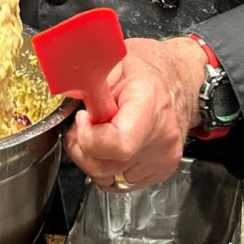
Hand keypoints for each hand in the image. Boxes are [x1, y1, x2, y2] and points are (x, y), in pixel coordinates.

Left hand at [64, 37, 206, 189]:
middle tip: (84, 124)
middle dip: (82, 148)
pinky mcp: (161, 171)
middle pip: (106, 166)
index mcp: (149, 105)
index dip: (89, 137)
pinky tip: (110, 145)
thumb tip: (65, 91)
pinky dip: (107, 167)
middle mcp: (161, 137)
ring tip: (96, 133)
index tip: (83, 118)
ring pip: (108, 180)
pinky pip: (120, 182)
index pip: (118, 144)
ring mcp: (163, 158)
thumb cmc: (147, 70)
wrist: (178, 80)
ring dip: (92, 160)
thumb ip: (90, 79)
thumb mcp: (116, 61)